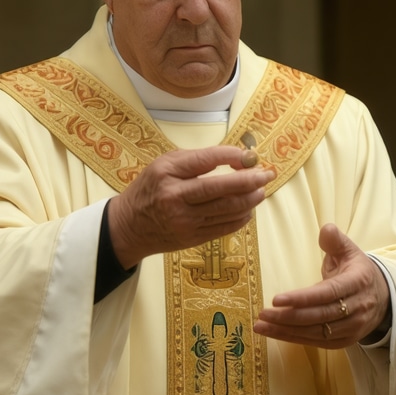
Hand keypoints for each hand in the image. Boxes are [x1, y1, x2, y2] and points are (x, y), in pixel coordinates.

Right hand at [108, 146, 273, 268]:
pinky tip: (248, 210)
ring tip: (261, 191)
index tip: (250, 156)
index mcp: (167, 173)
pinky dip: (241, 218)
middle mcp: (175, 197)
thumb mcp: (163, 165)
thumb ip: (197, 159)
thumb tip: (236, 158)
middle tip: (266, 175)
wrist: (129, 226)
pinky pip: (224, 228)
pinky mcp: (191, 238)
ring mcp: (184, 221)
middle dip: (250, 181)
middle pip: (221, 189)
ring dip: (250, 200)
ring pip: (227, 210)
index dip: (232, 156)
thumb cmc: (150, 189)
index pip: (206, 161)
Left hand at [253, 224, 390, 348]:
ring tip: (261, 325)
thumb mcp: (350, 251)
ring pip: (316, 332)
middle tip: (263, 313)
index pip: (328, 293)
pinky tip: (274, 332)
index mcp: (358, 282)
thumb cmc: (357, 271)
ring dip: (286, 330)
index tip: (277, 299)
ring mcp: (352, 328)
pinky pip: (317, 342)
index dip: (302, 298)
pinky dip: (293, 338)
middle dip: (288, 316)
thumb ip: (336, 240)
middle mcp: (357, 308)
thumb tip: (326, 228)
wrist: (382, 298)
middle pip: (319, 316)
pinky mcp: (345, 341)